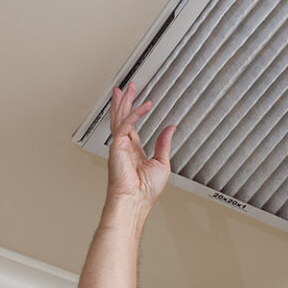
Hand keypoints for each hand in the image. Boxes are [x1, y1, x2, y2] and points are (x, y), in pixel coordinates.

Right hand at [106, 82, 175, 210]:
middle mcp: (124, 146)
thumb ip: (164, 144)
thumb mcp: (162, 163)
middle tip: (128, 87)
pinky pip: (126, 125)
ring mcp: (119, 146)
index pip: (131, 127)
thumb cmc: (146, 190)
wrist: (136, 200)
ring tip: (126, 88)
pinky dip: (135, 114)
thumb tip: (170, 129)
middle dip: (124, 101)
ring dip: (123, 102)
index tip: (139, 102)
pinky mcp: (117, 146)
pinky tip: (144, 106)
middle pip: (122, 118)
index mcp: (133, 151)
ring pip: (119, 117)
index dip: (134, 113)